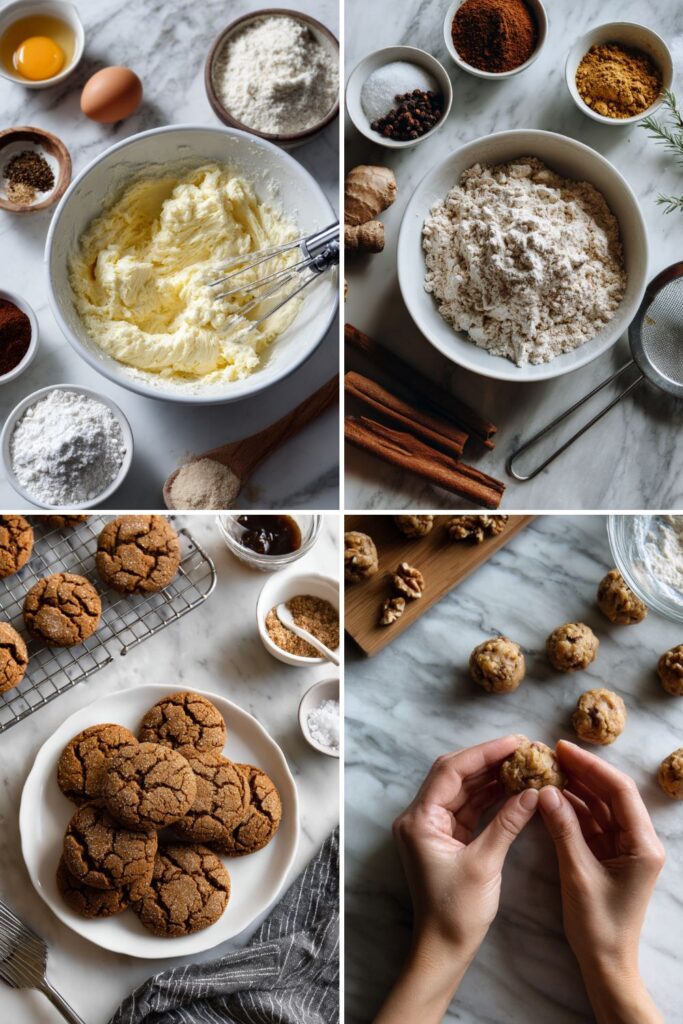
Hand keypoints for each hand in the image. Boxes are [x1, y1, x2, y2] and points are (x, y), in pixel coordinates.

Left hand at [375, 736, 537, 1023]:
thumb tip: (532, 792)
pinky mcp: (446, 838)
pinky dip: (490, 797)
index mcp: (419, 819)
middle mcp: (420, 817)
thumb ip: (507, 824)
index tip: (514, 742)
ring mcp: (433, 826)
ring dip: (491, 777)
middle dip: (488, 760)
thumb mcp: (484, 865)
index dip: (483, 753)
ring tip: (523, 764)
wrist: (443, 950)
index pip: (450, 771)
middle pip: (455, 774)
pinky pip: (468, 807)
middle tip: (522, 749)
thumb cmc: (456, 912)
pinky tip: (513, 788)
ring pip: (463, 789)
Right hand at [539, 740, 664, 1023]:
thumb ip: (564, 830)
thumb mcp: (578, 874)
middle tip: (551, 753)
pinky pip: (591, 823)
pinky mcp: (609, 856)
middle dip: (582, 772)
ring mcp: (623, 848)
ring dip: (575, 788)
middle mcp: (638, 841)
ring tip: (548, 769)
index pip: (619, 792)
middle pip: (610, 794)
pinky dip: (572, 809)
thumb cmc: (598, 926)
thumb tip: (546, 791)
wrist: (606, 965)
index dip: (592, 767)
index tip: (563, 749)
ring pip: (600, 807)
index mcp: (643, 845)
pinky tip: (552, 796)